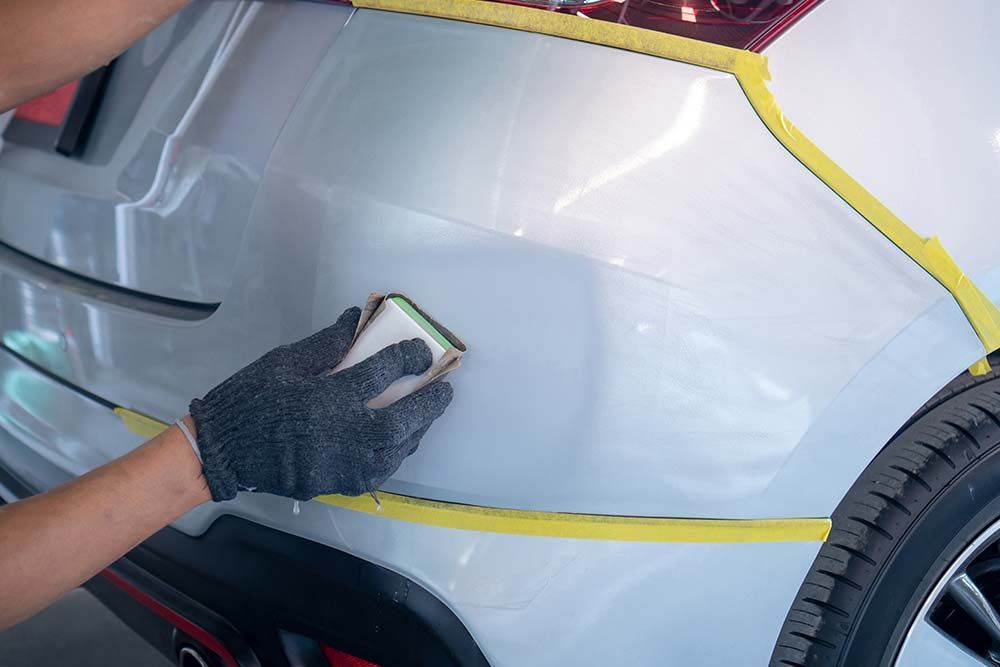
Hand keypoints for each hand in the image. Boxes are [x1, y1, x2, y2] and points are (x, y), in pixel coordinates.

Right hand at [189, 306, 453, 500]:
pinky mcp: (332, 485)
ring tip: (427, 414)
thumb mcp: (285, 361)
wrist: (219, 450)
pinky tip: (400, 442)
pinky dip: (394, 457)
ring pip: (393, 453)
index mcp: (324, 398)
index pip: (380, 373)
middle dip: (428, 403)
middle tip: (444, 389)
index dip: (406, 357)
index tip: (418, 351)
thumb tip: (358, 319)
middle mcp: (338, 436)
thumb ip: (327, 343)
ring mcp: (337, 466)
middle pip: (399, 421)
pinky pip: (376, 474)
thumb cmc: (249, 400)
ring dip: (416, 432)